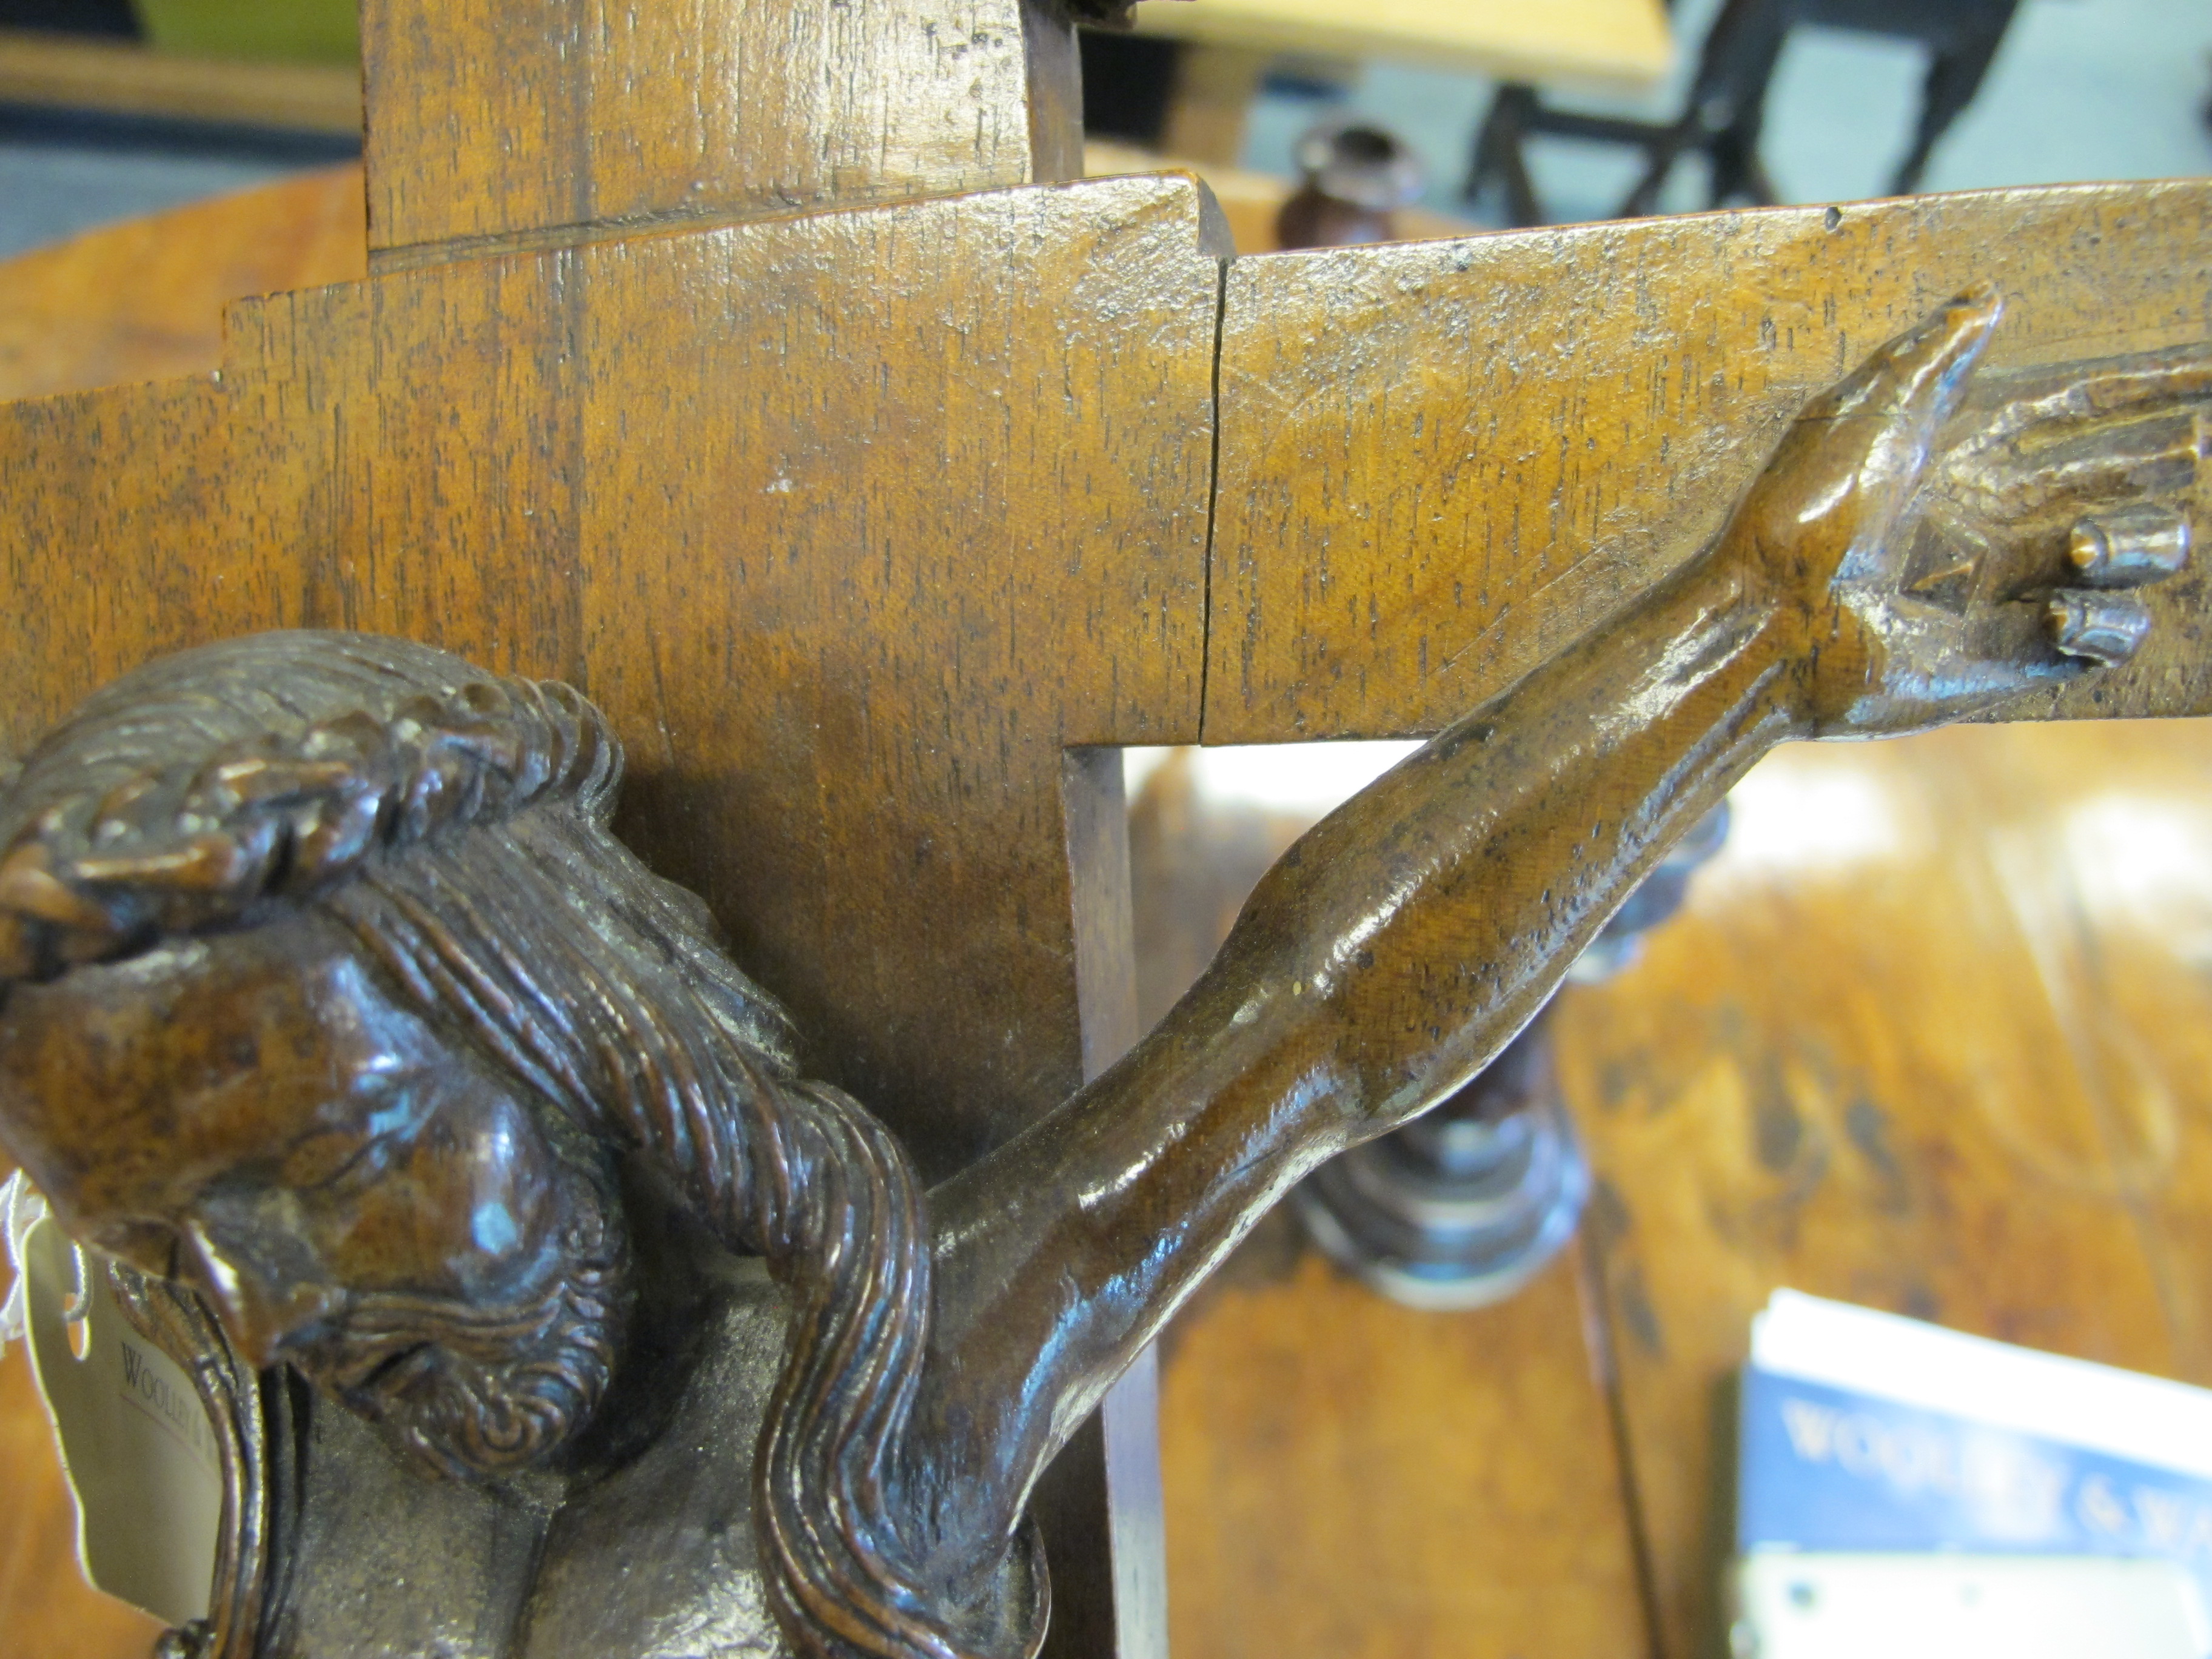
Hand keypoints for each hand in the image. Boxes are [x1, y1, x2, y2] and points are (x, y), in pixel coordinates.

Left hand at [1720, 286, 2206, 737]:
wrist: (1777, 620)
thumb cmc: (1808, 510)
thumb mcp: (1869, 411)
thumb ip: (1933, 355)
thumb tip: (1988, 293)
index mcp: (1966, 459)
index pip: (2075, 413)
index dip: (2143, 390)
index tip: (2206, 371)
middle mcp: (1994, 521)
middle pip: (2115, 479)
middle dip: (2163, 461)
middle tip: (2198, 442)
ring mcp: (2007, 588)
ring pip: (2130, 553)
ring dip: (2136, 541)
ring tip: (2079, 543)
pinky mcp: (2012, 654)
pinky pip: (2104, 634)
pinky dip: (2103, 618)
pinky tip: (2061, 608)